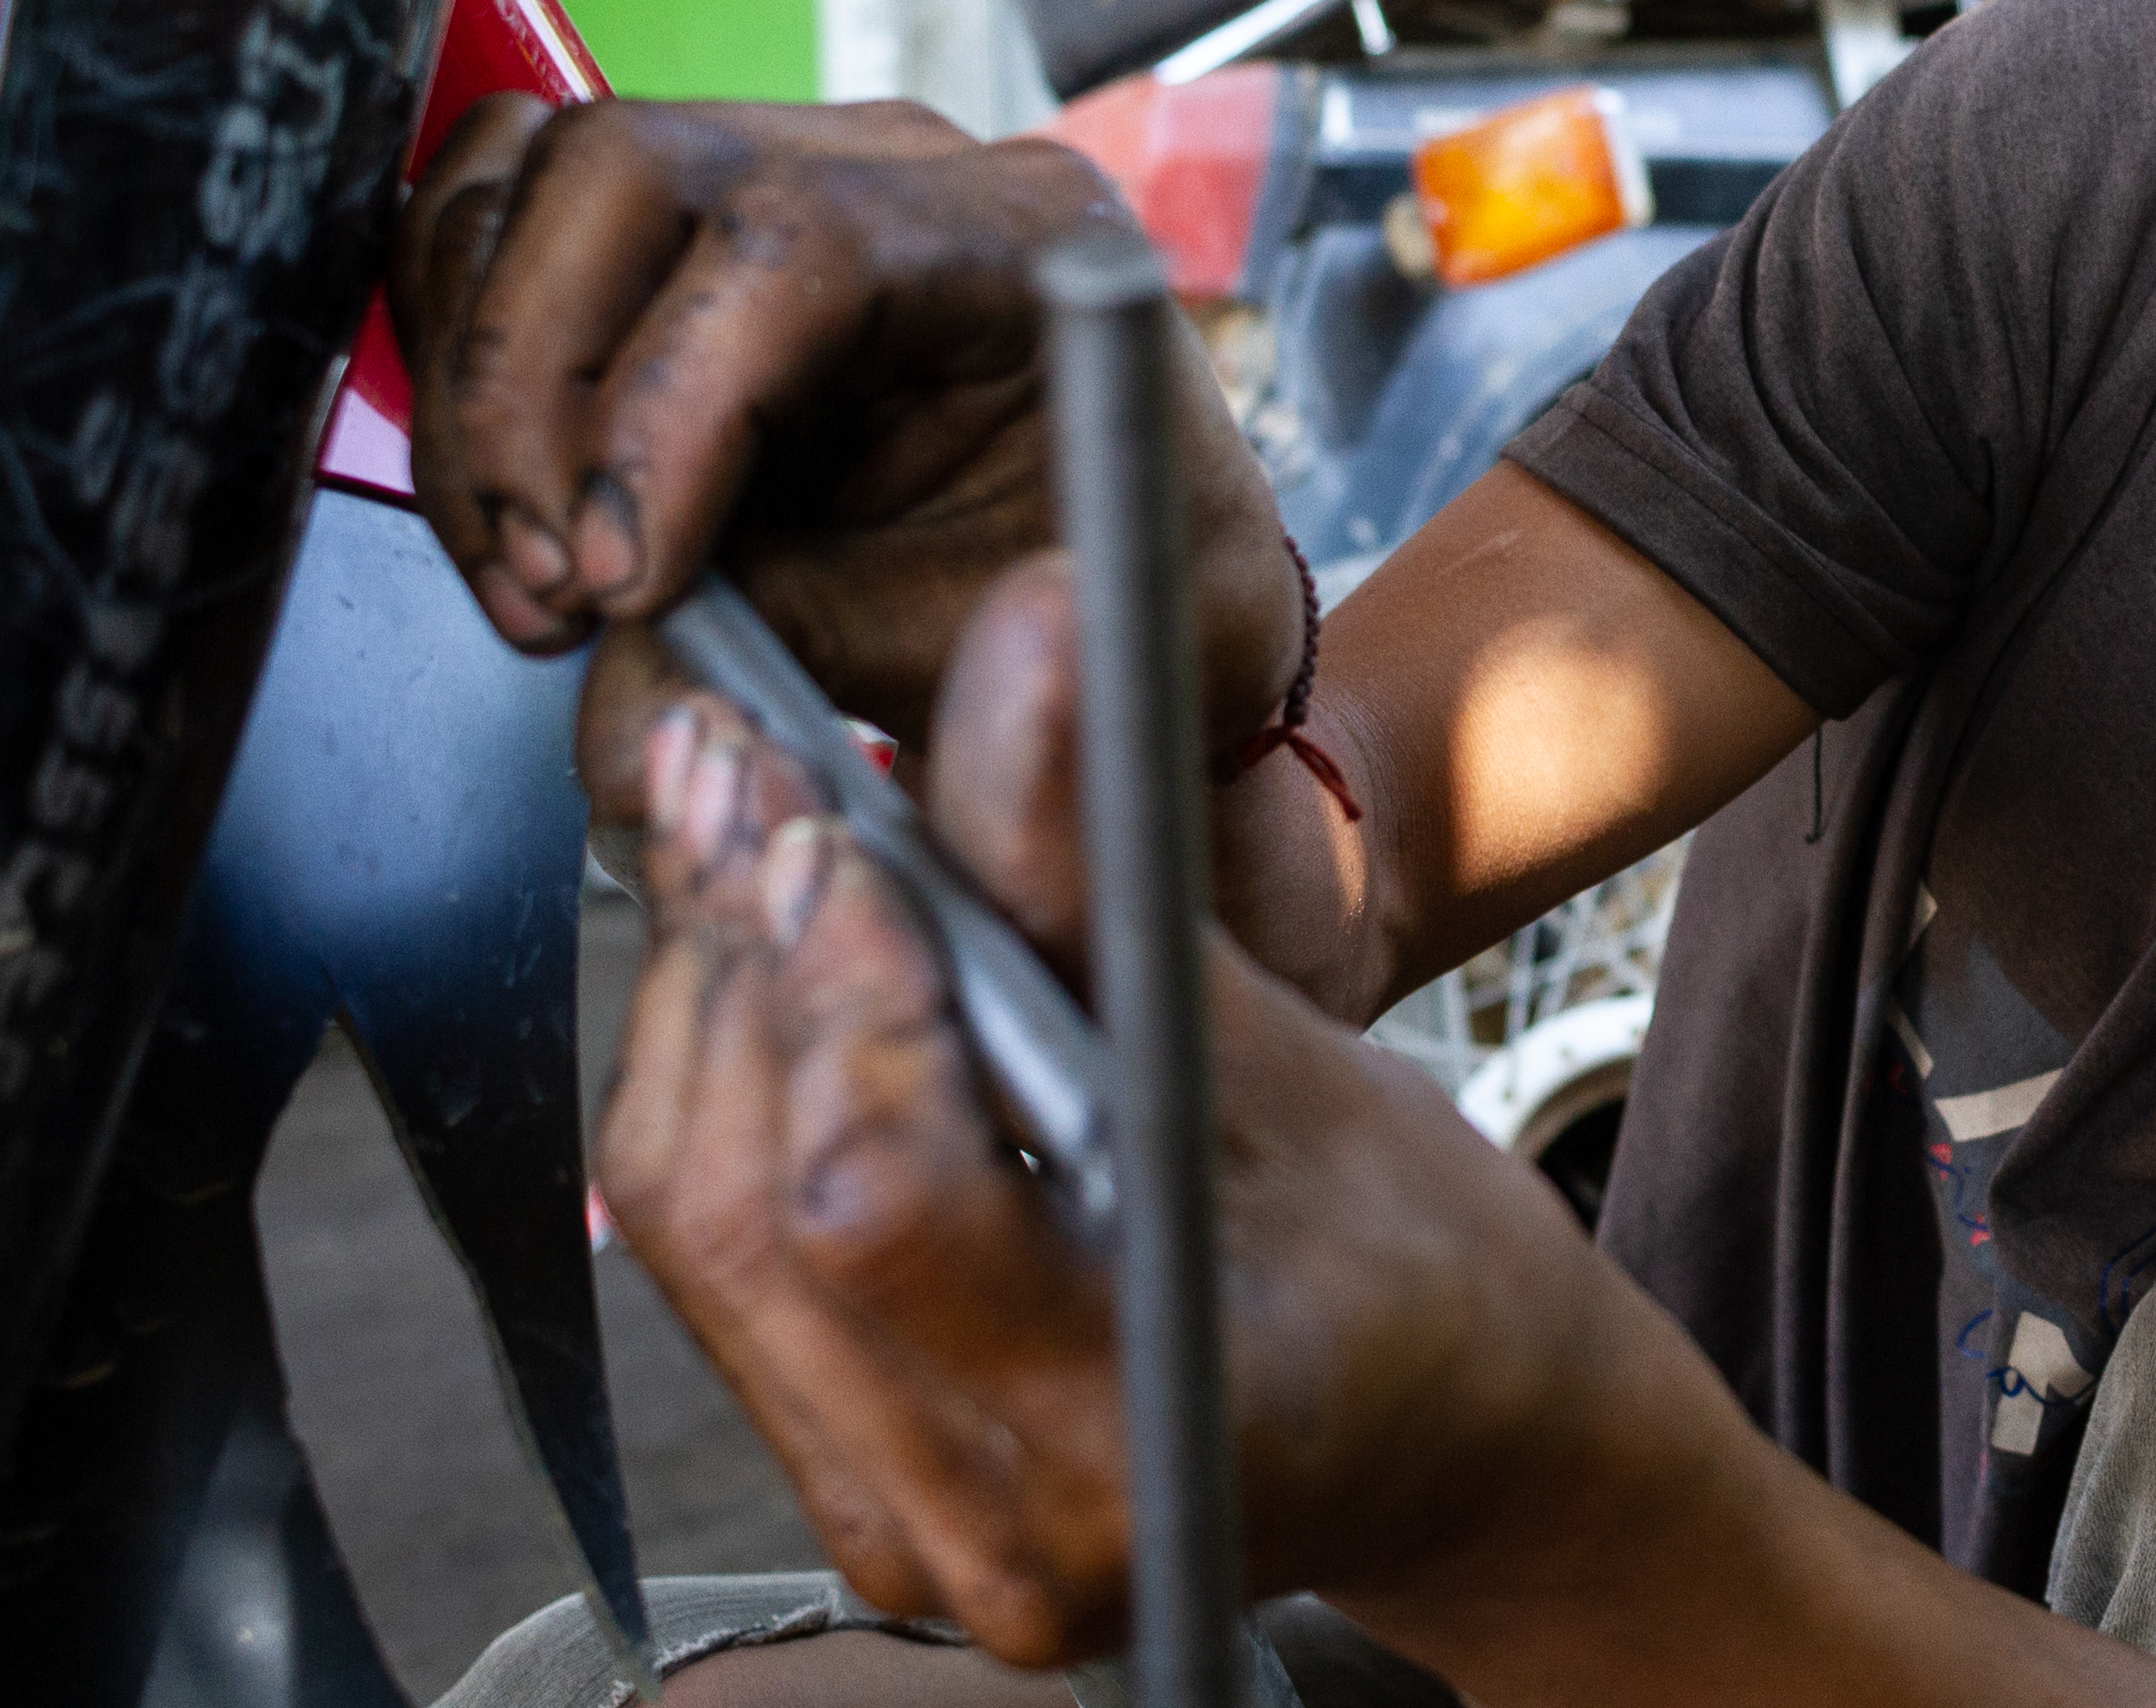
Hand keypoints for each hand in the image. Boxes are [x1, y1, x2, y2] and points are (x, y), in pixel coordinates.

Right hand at [386, 95, 1302, 762]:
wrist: (1128, 594)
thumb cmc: (1109, 607)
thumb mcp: (998, 653)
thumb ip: (805, 655)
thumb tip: (617, 701)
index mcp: (1027, 232)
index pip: (800, 244)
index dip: (666, 408)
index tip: (619, 578)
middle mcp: (895, 165)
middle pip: (627, 173)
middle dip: (534, 394)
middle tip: (554, 588)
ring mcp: (776, 168)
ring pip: (536, 185)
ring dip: (481, 390)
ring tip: (534, 574)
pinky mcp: (677, 232)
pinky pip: (507, 220)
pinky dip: (462, 355)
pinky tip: (512, 503)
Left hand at [601, 662, 1639, 1667]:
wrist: (1456, 1435)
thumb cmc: (1429, 1264)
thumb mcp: (1300, 1053)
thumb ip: (1117, 865)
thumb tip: (1038, 624)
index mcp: (1136, 1437)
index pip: (875, 1206)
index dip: (837, 988)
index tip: (834, 820)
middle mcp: (992, 1531)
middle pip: (747, 1218)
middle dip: (737, 958)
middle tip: (736, 762)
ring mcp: (910, 1531)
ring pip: (699, 1237)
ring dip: (708, 1005)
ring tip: (735, 821)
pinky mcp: (860, 1484)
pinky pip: (723, 1273)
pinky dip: (729, 1090)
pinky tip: (760, 953)